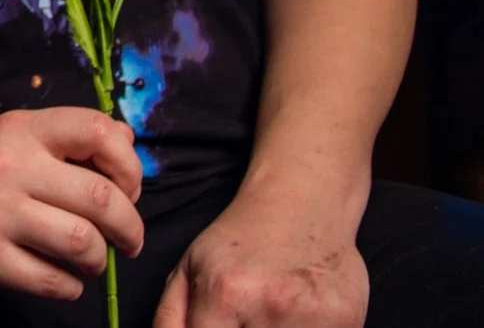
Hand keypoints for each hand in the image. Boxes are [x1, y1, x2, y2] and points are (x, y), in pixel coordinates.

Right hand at [0, 107, 145, 300]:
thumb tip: (127, 140)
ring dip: (100, 258)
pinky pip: (57, 282)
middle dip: (129, 226)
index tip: (127, 188)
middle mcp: (8, 166)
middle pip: (101, 198)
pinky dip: (73, 286)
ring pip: (83, 243)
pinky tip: (63, 276)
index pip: (96, 130)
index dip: (128, 164)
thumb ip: (70, 136)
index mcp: (20, 129)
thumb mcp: (17, 136)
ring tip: (91, 259)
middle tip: (127, 238)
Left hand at [155, 180, 367, 327]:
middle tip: (242, 323)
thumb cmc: (241, 241)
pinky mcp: (349, 322)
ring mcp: (314, 318)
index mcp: (225, 295)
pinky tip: (297, 319)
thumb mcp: (190, 269)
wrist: (303, 203)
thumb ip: (171, 318)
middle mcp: (270, 307)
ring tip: (269, 318)